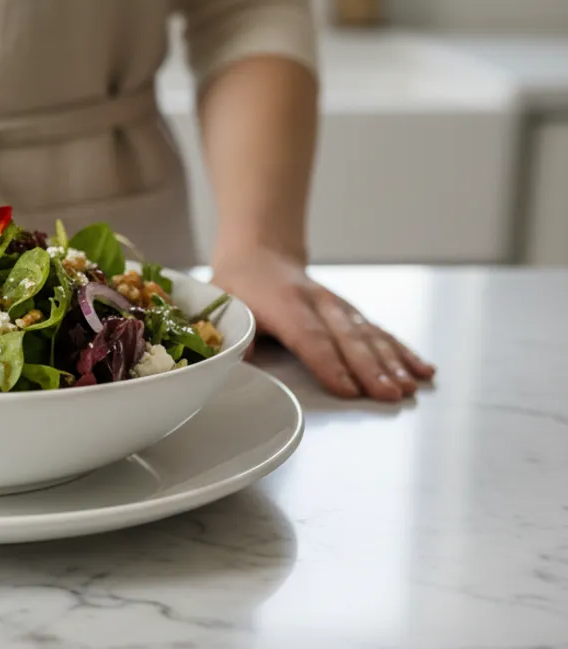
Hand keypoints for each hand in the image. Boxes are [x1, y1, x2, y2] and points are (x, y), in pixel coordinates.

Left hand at [210, 246, 433, 400]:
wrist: (261, 253)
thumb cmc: (241, 286)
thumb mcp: (226, 304)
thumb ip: (236, 333)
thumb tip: (241, 358)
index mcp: (285, 305)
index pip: (310, 338)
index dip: (329, 364)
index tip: (347, 389)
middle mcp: (318, 304)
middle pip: (348, 339)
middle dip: (371, 369)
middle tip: (389, 395)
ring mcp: (338, 307)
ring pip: (369, 335)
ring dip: (392, 363)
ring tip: (409, 387)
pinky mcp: (351, 312)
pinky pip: (380, 331)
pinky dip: (403, 351)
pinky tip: (422, 368)